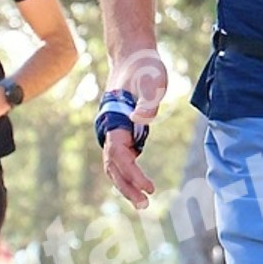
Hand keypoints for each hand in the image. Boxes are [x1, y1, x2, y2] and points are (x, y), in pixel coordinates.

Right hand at [100, 45, 167, 210]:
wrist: (134, 57)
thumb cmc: (145, 68)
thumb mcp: (152, 80)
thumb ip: (148, 100)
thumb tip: (141, 121)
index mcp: (114, 121)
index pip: (119, 156)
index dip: (132, 174)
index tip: (149, 187)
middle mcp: (110, 130)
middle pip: (113, 167)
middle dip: (127, 187)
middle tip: (145, 206)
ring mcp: (115, 132)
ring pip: (115, 166)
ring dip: (126, 185)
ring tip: (144, 203)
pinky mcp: (123, 133)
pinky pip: (122, 160)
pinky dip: (128, 175)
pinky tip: (141, 186)